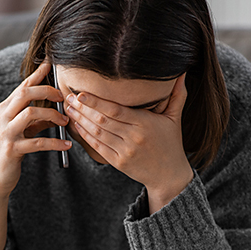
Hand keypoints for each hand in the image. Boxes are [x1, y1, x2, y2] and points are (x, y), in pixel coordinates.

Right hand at [0, 61, 71, 196]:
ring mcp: (7, 132)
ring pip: (31, 113)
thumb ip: (37, 120)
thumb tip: (58, 112)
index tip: (50, 63)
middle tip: (63, 97)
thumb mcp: (23, 131)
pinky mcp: (13, 149)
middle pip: (25, 93)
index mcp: (5, 109)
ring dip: (52, 115)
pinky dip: (55, 143)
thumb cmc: (10, 150)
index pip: (23, 86)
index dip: (37, 74)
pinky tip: (66, 145)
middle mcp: (3, 117)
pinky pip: (37, 142)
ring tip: (66, 122)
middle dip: (47, 91)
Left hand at [65, 73, 193, 211]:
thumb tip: (183, 73)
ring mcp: (125, 151)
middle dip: (82, 108)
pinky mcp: (118, 162)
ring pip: (97, 133)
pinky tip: (76, 125)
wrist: (169, 175)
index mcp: (145, 124)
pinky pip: (97, 146)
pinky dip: (85, 135)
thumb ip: (177, 95)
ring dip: (80, 120)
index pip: (116, 110)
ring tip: (68, 109)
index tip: (81, 93)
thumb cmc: (171, 144)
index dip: (96, 102)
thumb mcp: (175, 118)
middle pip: (102, 120)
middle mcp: (133, 138)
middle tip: (68, 97)